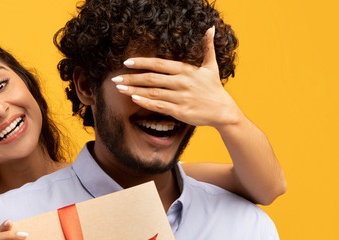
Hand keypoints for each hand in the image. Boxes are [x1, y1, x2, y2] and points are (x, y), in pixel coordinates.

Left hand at [112, 27, 243, 127]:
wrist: (223, 111)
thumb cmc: (214, 88)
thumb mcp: (211, 66)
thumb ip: (207, 47)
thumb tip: (211, 28)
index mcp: (186, 70)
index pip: (159, 64)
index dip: (142, 62)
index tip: (127, 62)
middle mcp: (182, 82)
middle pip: (152, 79)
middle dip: (132, 77)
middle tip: (115, 77)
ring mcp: (181, 97)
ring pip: (153, 93)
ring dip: (134, 90)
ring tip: (119, 88)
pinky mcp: (181, 111)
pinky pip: (159, 106)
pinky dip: (145, 103)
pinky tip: (134, 99)